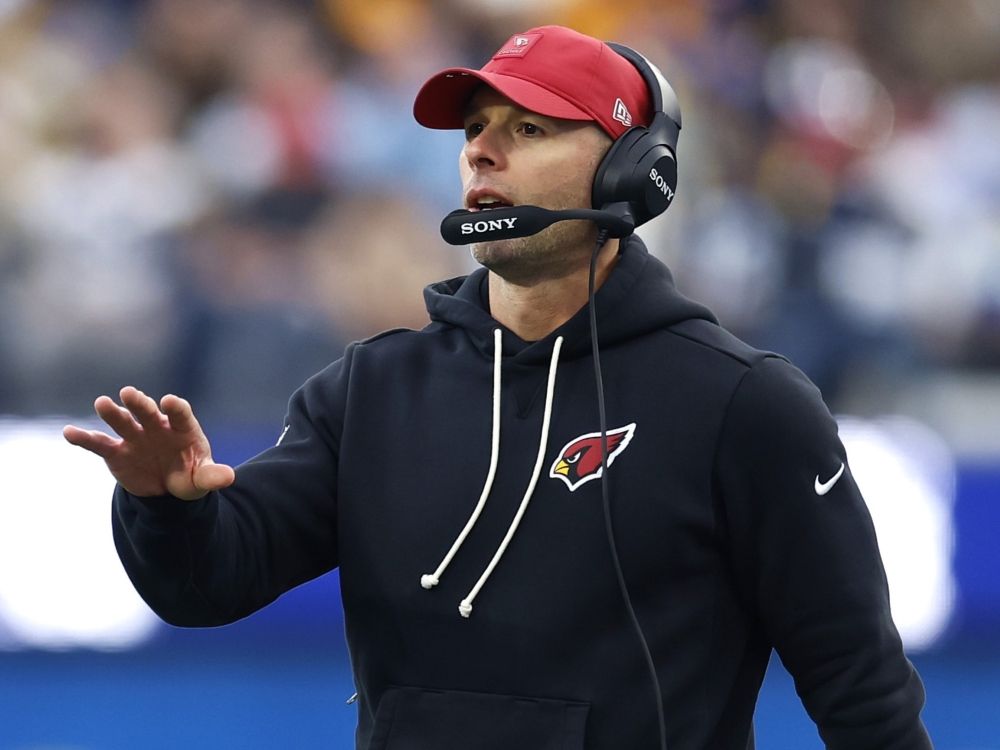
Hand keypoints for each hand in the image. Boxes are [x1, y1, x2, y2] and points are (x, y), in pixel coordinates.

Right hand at [63, 386, 234, 499]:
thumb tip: (229, 478)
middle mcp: (156, 427)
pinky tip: (69, 432)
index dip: (176, 408)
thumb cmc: (189, 475)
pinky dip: (84, 438)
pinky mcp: (116, 452)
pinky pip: (98, 444)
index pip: (180, 414)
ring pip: (122, 421)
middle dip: (140, 403)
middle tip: (130, 393)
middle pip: (147, 411)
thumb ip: (212, 476)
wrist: (167, 489)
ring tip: (102, 403)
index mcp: (182, 428)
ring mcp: (135, 437)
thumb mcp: (202, 479)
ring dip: (112, 412)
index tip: (169, 402)